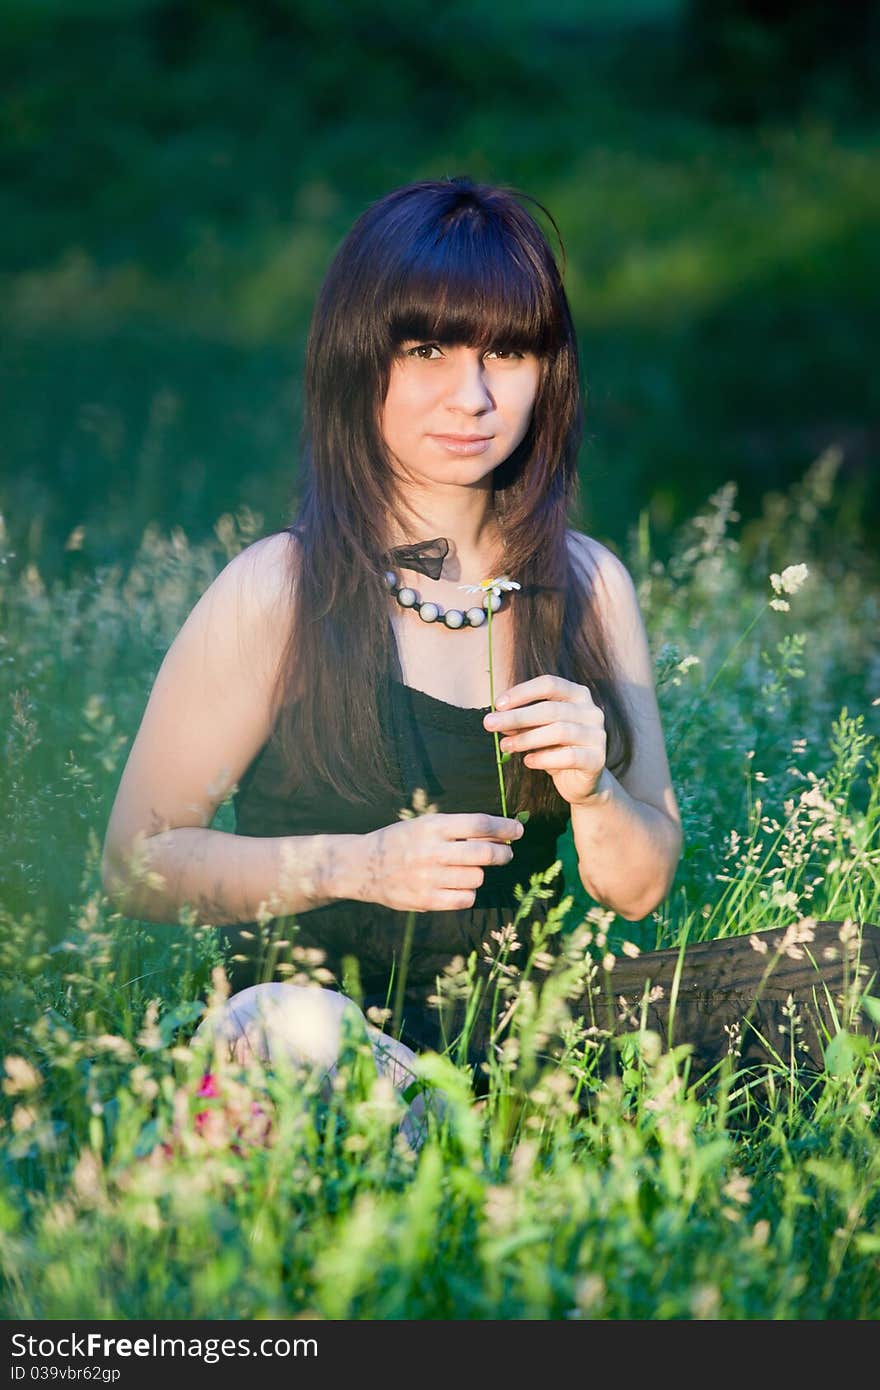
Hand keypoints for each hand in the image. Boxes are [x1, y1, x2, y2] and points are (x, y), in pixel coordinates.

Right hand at [356, 813, 524, 912]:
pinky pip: (465, 899)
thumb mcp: (425, 824)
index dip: (504, 827)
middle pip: (484, 853)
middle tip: (506, 853)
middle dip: (503, 853)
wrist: (364, 866)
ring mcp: (428, 878)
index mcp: (432, 827)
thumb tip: (500, 834)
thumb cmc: (401, 841)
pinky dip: (467, 893)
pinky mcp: (426, 900)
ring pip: (476, 878)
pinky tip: (458, 886)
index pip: (479, 824)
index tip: (518, 830)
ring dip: (478, 874)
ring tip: (465, 870)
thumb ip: (459, 829)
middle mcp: (431, 851)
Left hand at [483, 675, 606, 806]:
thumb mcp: (537, 730)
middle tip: (489, 724)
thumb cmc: (556, 748)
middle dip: (516, 716)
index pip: (549, 684)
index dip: (522, 692)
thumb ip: (521, 722)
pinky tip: (528, 761)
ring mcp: (597, 735)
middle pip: (551, 709)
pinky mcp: (597, 760)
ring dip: (526, 738)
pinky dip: (543, 759)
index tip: (498, 704)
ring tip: (505, 746)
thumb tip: (498, 718)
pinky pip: (568, 756)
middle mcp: (591, 711)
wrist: (580, 782)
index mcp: (578, 695)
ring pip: (559, 731)